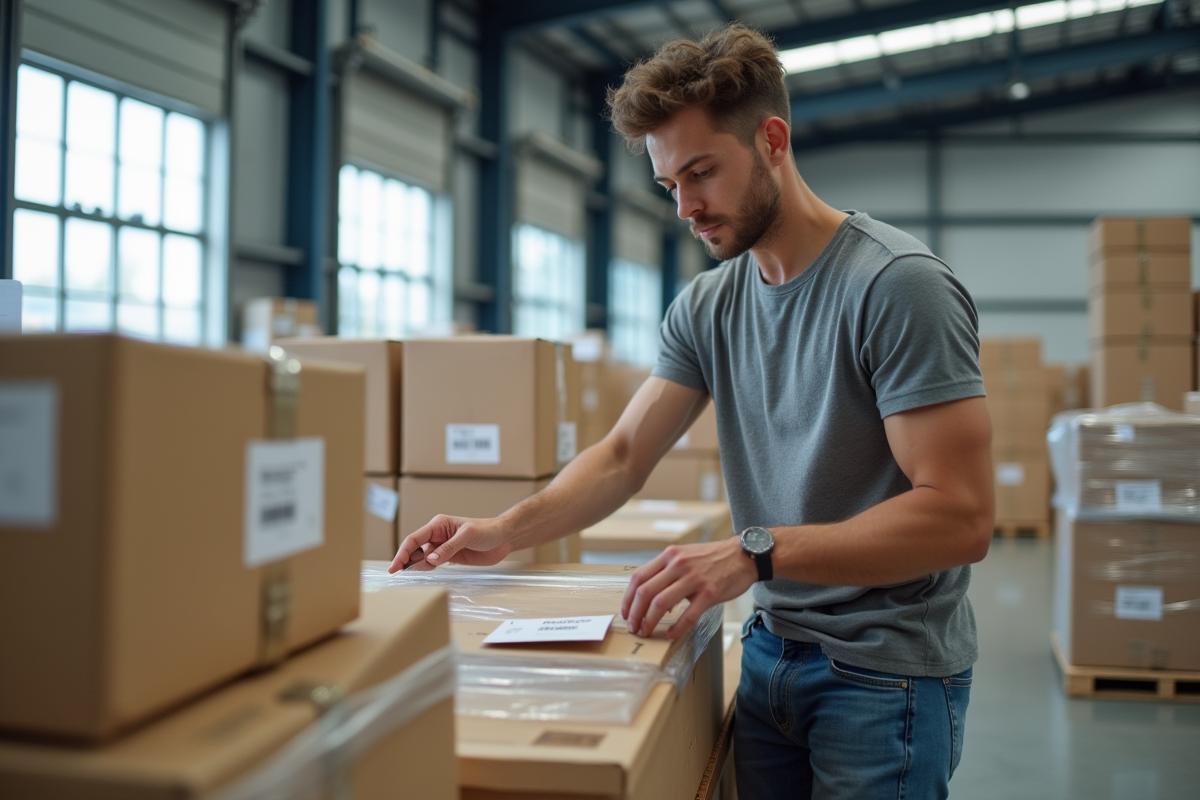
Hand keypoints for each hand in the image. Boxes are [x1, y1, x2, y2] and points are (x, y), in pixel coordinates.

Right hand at [387, 515, 512, 572]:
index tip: (395, 566)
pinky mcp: (450, 557)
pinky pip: (433, 563)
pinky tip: (427, 571)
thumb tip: (430, 558)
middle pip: (415, 549)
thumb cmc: (487, 530)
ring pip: (423, 558)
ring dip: (418, 565)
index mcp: (438, 525)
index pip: (415, 539)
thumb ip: (449, 548)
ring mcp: (443, 547)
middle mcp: (438, 536)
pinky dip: (428, 568)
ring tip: (418, 570)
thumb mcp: (468, 536)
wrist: (504, 538)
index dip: (403, 552)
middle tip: (399, 572)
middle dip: (406, 560)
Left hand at [621, 536, 757, 639]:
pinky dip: (676, 628)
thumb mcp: (685, 557)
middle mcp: (678, 565)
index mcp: (669, 556)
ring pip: (661, 603)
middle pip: (645, 592)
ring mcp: (694, 578)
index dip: (628, 598)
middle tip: (633, 628)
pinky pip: (688, 615)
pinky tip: (670, 635)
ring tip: (646, 632)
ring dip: (650, 621)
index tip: (625, 613)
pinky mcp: (709, 592)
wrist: (744, 555)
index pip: (639, 577)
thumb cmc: (713, 559)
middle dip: (635, 614)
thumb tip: (655, 601)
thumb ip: (668, 574)